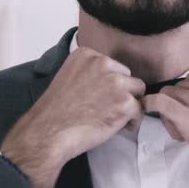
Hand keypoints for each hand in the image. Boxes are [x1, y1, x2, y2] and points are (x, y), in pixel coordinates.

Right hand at [0, 47, 144, 187]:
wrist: (48, 133)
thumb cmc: (55, 112)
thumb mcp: (69, 78)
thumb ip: (90, 73)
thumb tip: (111, 82)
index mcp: (87, 54)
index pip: (113, 67)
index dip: (109, 85)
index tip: (97, 98)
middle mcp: (102, 63)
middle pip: (128, 77)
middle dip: (121, 93)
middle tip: (106, 110)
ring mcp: (115, 82)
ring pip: (137, 91)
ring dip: (129, 105)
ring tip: (113, 119)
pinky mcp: (124, 102)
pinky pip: (140, 110)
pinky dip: (132, 122)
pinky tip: (116, 128)